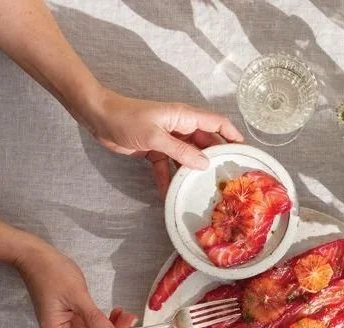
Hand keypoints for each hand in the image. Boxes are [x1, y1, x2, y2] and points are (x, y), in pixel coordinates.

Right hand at [15, 243, 137, 327]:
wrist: (36, 256)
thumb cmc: (51, 273)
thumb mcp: (77, 296)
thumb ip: (95, 319)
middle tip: (128, 324)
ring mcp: (68, 324)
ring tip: (126, 316)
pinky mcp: (74, 315)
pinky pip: (93, 325)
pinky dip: (106, 321)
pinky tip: (116, 312)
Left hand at [85, 89, 243, 199]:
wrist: (98, 117)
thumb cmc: (127, 119)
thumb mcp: (155, 137)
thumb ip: (180, 151)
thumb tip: (204, 164)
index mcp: (184, 117)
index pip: (217, 123)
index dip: (233, 135)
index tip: (245, 152)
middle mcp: (180, 127)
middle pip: (205, 143)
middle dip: (216, 159)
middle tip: (227, 178)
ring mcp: (168, 139)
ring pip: (187, 157)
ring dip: (192, 172)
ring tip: (204, 190)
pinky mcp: (155, 149)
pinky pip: (168, 166)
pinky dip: (169, 178)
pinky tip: (170, 194)